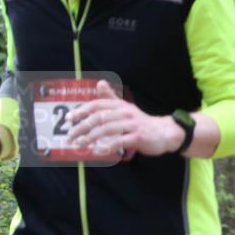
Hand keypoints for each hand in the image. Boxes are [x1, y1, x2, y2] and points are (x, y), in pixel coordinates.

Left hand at [66, 80, 182, 157]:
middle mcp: (125, 113)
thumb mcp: (126, 108)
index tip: (69, 118)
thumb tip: (99, 83)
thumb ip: (111, 98)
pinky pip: (119, 141)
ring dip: (90, 138)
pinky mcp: (138, 137)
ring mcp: (132, 125)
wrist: (165, 133)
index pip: (97, 105)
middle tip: (71, 137)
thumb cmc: (141, 122)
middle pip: (99, 118)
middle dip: (82, 127)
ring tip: (80, 145)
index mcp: (121, 105)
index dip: (82, 110)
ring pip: (107, 129)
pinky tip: (97, 151)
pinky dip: (107, 146)